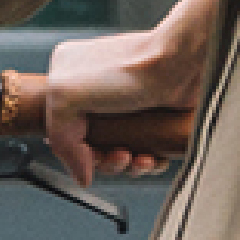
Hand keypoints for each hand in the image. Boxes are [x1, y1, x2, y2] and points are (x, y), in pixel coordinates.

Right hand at [45, 0, 215, 185]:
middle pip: (93, 144)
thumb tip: (82, 175)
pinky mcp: (155, 117)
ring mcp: (127, 104)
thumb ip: (59, 137)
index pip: (62, 129)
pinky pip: (146, 149)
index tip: (91, 158)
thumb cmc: (126, 69)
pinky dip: (149, 161)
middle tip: (121, 156)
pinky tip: (154, 159)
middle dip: (106, 160)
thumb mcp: (66, 95)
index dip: (75, 151)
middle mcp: (97, 91)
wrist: (181, 64)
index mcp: (69, 79)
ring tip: (141, 160)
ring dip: (128, 165)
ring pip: (119, 150)